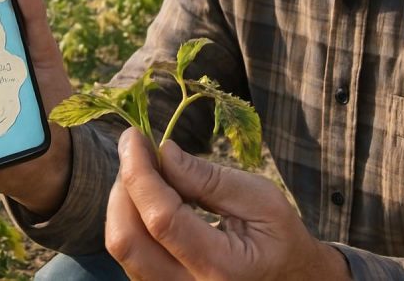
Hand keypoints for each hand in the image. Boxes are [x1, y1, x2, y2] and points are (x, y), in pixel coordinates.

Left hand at [106, 128, 350, 280]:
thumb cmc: (280, 238)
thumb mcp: (261, 199)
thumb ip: (210, 179)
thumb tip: (162, 152)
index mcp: (222, 268)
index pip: (161, 220)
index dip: (139, 172)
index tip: (133, 136)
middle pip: (127, 240)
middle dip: (124, 185)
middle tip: (138, 151)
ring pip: (122, 247)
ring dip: (124, 200)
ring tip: (148, 171)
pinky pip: (131, 252)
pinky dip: (131, 216)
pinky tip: (151, 195)